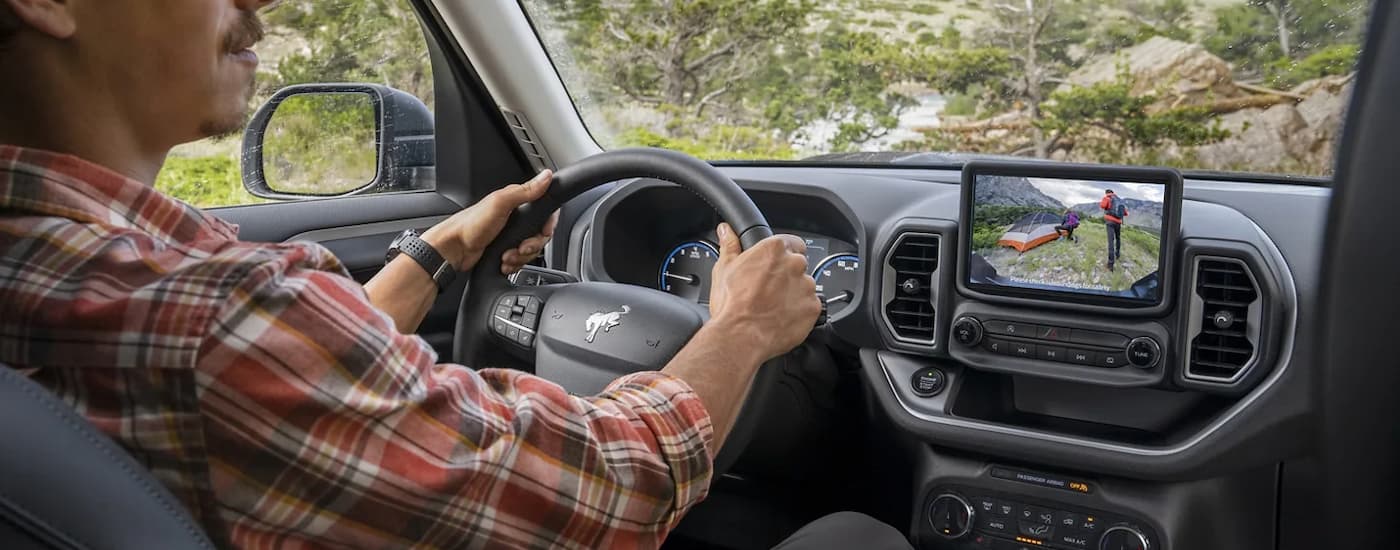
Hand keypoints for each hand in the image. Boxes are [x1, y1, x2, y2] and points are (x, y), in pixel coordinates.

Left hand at [420, 170, 558, 274]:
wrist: (453, 250)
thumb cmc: (470, 225)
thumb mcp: (500, 204)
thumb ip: (525, 191)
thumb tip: (546, 176)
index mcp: (515, 202)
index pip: (545, 211)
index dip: (548, 224)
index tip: (543, 232)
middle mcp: (514, 218)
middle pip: (540, 235)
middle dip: (532, 245)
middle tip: (521, 247)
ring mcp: (509, 235)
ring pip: (530, 250)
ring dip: (521, 257)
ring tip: (507, 256)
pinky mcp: (505, 250)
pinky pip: (520, 260)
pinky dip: (514, 264)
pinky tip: (504, 261)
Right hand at [707, 223, 820, 361]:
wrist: (740, 336)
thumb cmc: (732, 305)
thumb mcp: (724, 270)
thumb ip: (730, 246)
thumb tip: (727, 231)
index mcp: (774, 250)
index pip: (791, 242)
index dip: (783, 254)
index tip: (775, 265)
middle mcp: (794, 264)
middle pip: (798, 265)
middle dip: (788, 275)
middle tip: (770, 290)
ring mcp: (806, 286)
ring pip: (805, 286)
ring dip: (795, 293)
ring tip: (775, 306)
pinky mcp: (814, 307)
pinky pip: (811, 306)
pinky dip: (801, 311)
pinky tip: (783, 317)